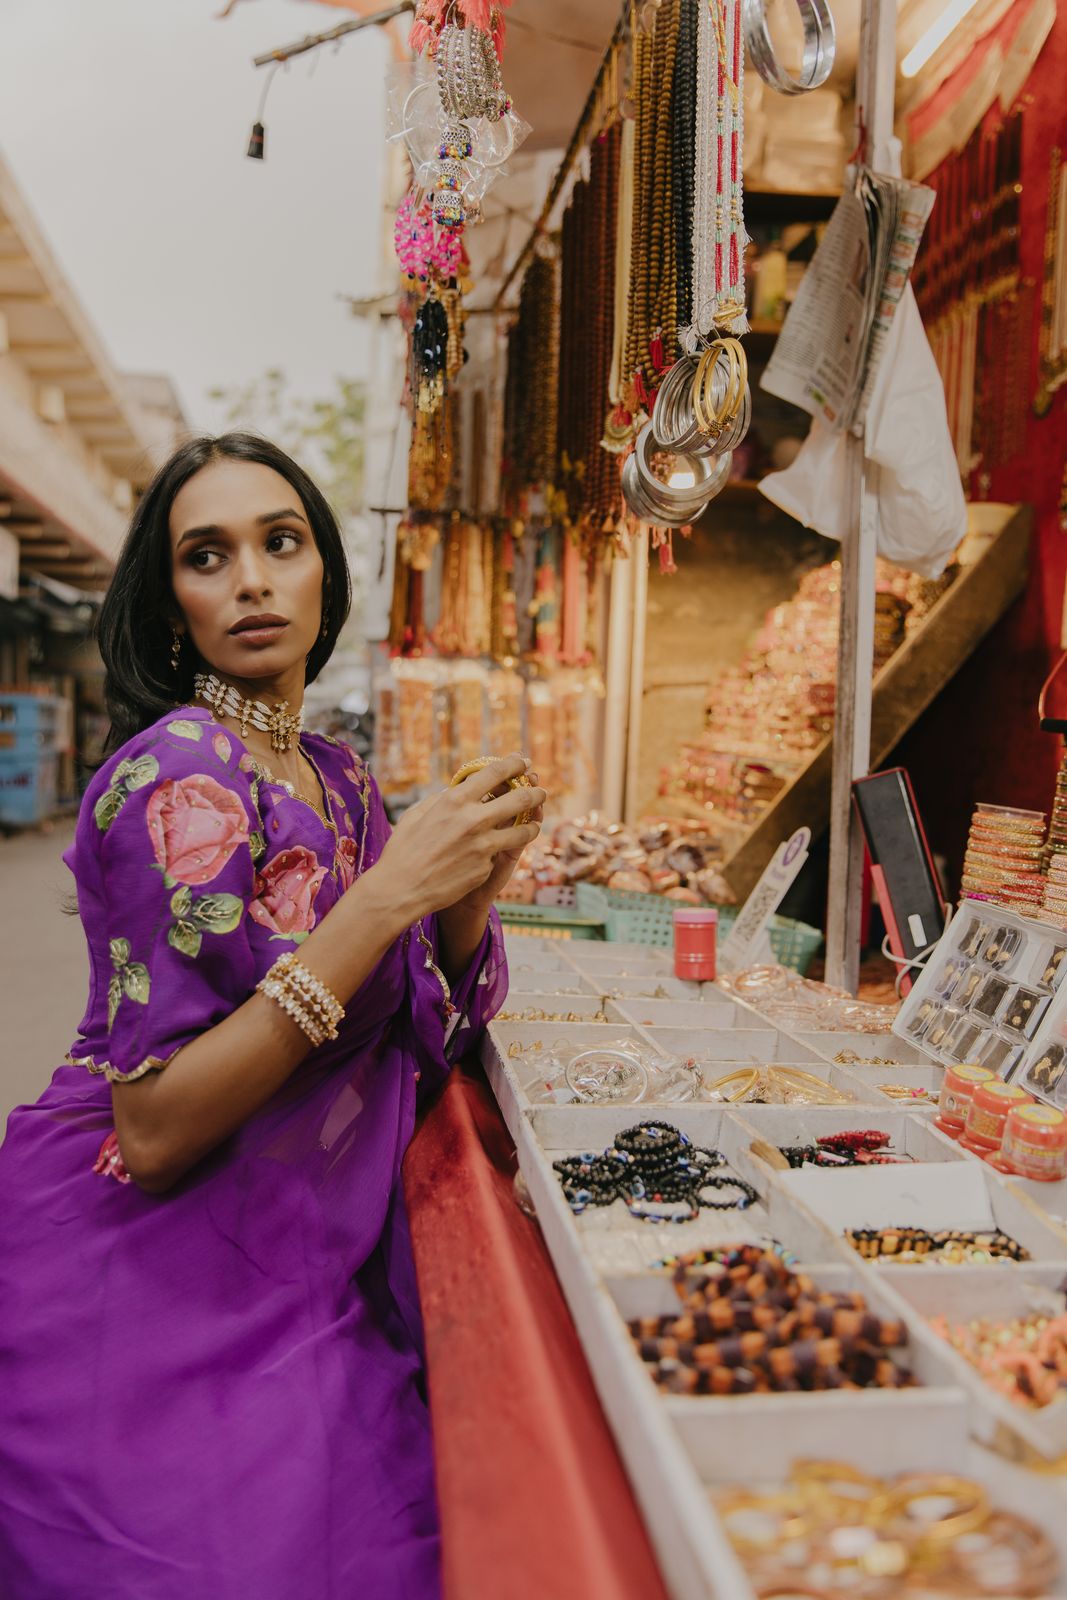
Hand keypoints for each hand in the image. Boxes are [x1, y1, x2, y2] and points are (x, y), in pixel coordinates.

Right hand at [370, 755, 545, 922]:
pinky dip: (499, 851)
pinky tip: (498, 852)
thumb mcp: (417, 814)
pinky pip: (499, 854)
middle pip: (520, 799)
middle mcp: (473, 820)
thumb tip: (457, 792)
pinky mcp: (486, 868)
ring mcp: (483, 846)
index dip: (515, 764)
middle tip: (541, 791)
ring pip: (523, 831)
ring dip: (533, 825)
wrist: (401, 889)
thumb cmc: (403, 849)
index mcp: (455, 800)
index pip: (495, 773)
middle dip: (535, 792)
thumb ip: (441, 800)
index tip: (524, 762)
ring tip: (535, 823)